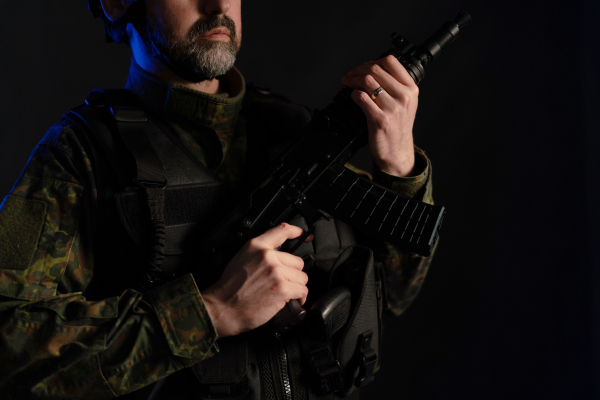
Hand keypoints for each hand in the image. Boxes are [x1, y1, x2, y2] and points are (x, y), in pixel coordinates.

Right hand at [202, 223, 312, 337]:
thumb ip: (260, 254)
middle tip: (282, 283)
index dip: (298, 232)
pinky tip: (292, 300)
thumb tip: (278, 255)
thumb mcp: (241, 259)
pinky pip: (302, 290)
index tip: (305, 236)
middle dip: (293, 274)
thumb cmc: (229, 288)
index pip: (282, 230)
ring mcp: (275, 272)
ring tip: (283, 293)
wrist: (223, 308)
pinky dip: (300, 298)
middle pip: (297, 262)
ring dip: (296, 287)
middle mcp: (267, 256)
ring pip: (302, 277)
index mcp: (256, 246)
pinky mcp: (281, 288)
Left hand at [341, 55, 418, 176]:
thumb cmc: (398, 127)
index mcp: (411, 89)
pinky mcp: (380, 120)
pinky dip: (353, 94)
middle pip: (376, 69)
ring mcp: (393, 109)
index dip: (372, 61)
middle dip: (358, 70)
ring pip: (367, 81)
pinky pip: (361, 98)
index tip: (363, 67)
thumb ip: (395, 85)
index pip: (391, 62)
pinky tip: (352, 97)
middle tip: (350, 75)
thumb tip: (372, 68)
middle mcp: (404, 97)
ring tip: (347, 83)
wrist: (397, 151)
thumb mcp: (405, 103)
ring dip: (352, 80)